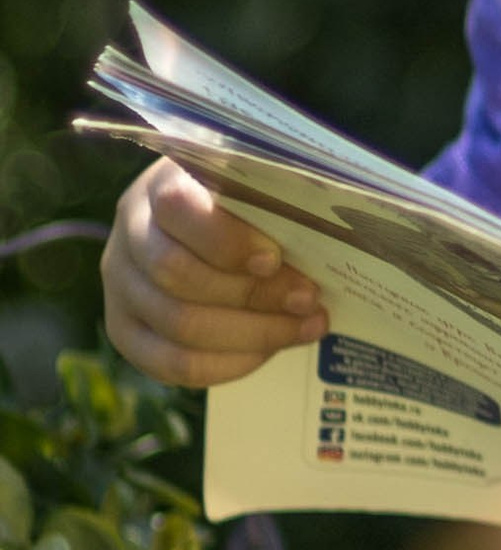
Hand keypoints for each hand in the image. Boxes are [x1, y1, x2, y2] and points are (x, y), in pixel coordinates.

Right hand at [103, 159, 328, 387]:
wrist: (198, 227)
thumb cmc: (241, 201)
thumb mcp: (254, 186)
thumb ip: (274, 200)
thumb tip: (332, 235)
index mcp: (159, 186)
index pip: (177, 208)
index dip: (226, 240)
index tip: (275, 257)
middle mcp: (129, 235)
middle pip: (179, 276)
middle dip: (253, 296)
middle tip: (309, 300)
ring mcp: (119, 287)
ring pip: (178, 325)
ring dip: (252, 334)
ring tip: (304, 327)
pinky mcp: (125, 332)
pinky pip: (171, 363)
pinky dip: (227, 364)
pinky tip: (268, 351)